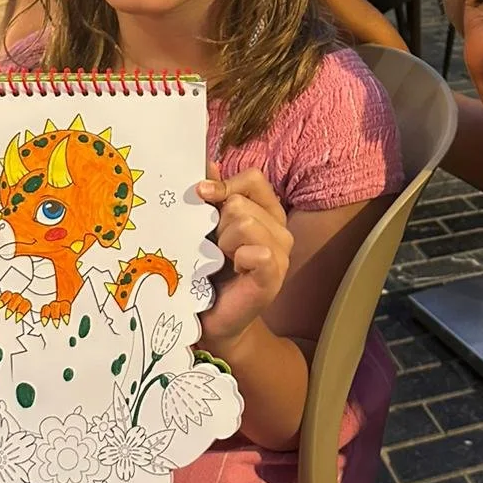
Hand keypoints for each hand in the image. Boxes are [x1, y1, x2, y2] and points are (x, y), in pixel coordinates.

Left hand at [197, 163, 293, 349]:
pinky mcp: (275, 275)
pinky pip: (255, 251)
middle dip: (216, 224)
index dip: (224, 185)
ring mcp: (281, 252)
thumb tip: (207, 164)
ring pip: (244, 223)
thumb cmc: (210, 270)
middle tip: (214, 248)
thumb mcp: (208, 228)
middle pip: (239, 203)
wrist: (214, 318)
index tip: (201, 196)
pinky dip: (237, 258)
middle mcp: (279, 228)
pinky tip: (234, 271)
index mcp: (266, 211)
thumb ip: (212, 196)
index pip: (253, 179)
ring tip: (220, 261)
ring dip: (222, 243)